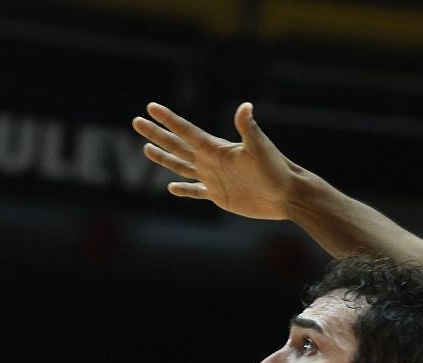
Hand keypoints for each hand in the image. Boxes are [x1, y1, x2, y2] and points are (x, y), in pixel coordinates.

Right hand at [134, 102, 298, 220]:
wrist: (286, 194)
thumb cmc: (276, 169)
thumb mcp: (259, 148)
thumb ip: (248, 128)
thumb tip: (245, 106)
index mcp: (216, 148)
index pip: (186, 131)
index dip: (168, 119)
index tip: (151, 107)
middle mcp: (211, 160)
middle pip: (177, 145)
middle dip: (156, 134)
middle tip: (137, 121)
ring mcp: (213, 177)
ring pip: (181, 166)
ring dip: (164, 157)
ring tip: (146, 148)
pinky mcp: (219, 195)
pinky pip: (196, 191)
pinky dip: (184, 190)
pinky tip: (171, 188)